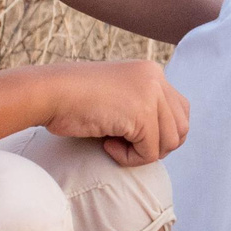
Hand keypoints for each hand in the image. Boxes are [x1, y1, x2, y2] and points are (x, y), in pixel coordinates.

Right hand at [39, 60, 189, 165]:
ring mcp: (151, 94)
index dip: (161, 133)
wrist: (48, 93)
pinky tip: (107, 145)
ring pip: (169, 143)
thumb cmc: (72, 101)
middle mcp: (156, 78)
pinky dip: (128, 158)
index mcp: (151, 71)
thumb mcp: (117, 97)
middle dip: (156, 145)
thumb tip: (170, 141)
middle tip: (125, 144)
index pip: (180, 110)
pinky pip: (149, 153)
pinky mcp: (142, 114)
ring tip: (114, 144)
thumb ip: (143, 108)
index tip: (132, 136)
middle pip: (181, 128)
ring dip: (142, 153)